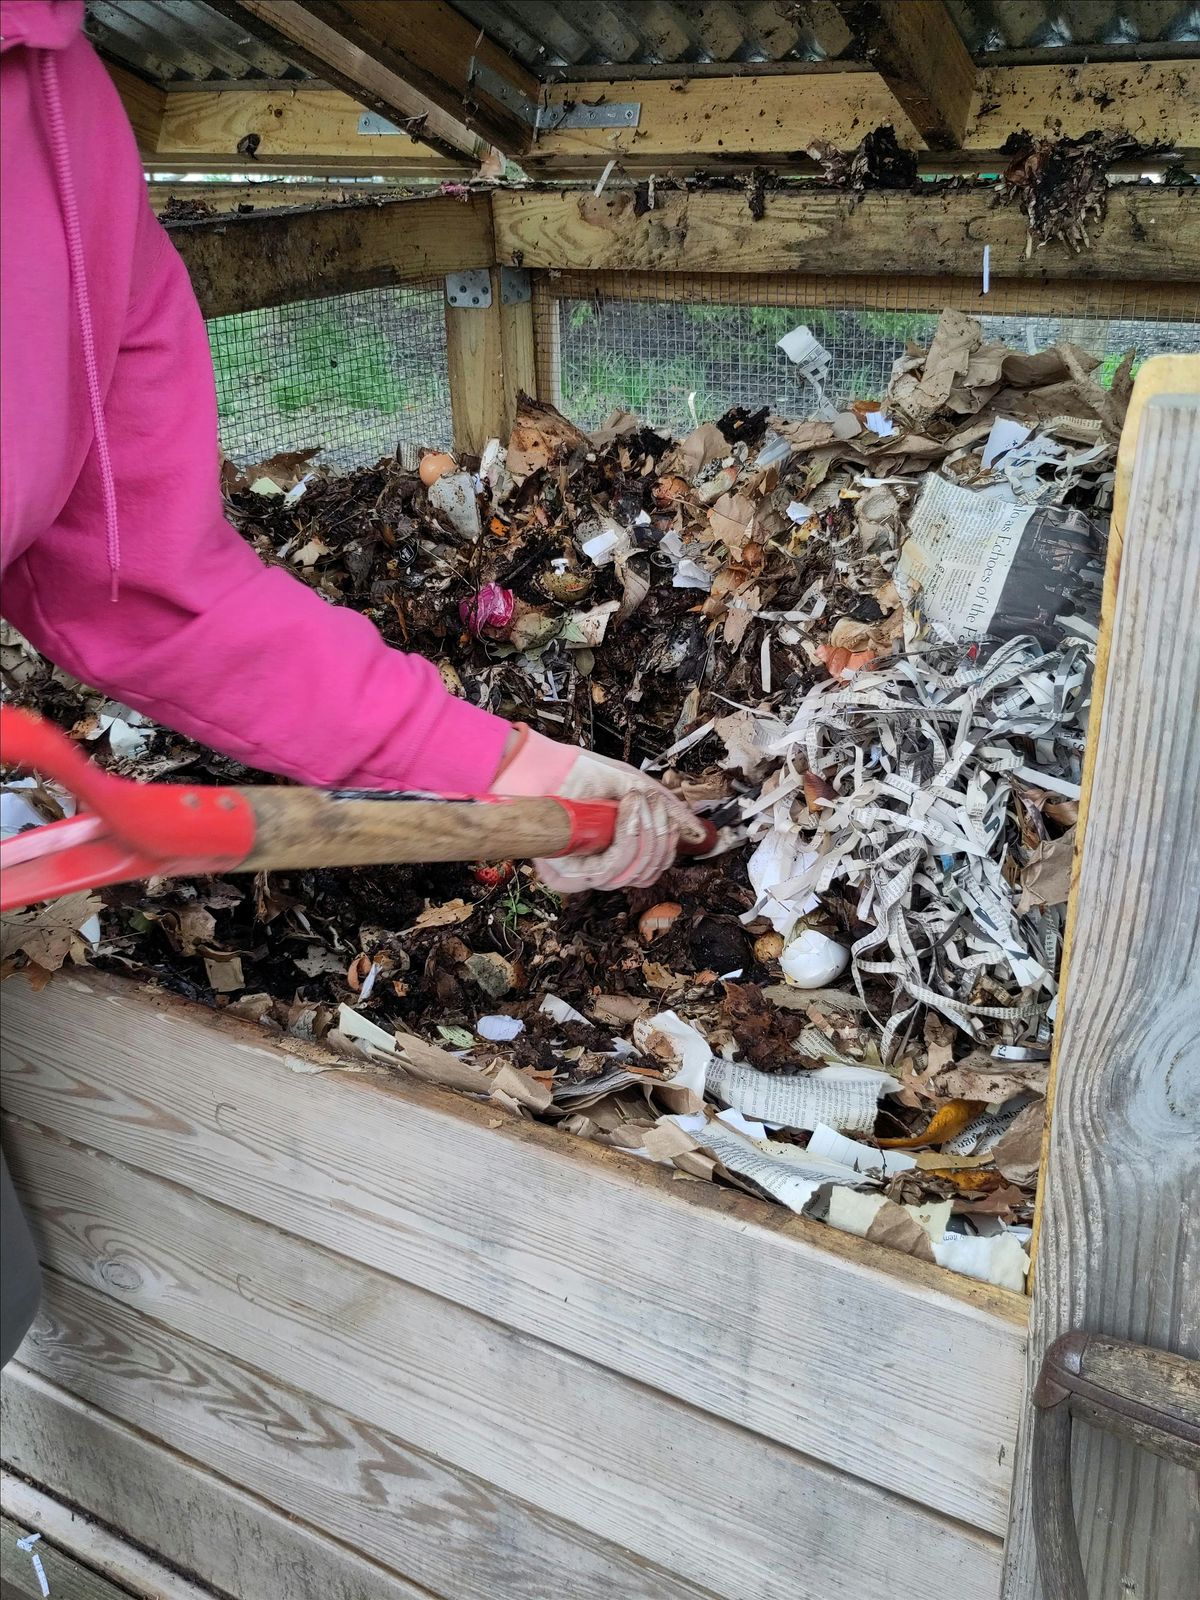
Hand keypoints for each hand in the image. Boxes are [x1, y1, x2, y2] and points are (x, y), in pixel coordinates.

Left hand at [491, 726, 705, 891]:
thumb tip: (696, 834)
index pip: (650, 871)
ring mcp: (581, 877)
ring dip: (644, 832)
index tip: (673, 820)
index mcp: (612, 856)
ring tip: (637, 799)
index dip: (667, 849)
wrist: (544, 766)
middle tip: (654, 804)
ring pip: (632, 874)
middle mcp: (596, 871)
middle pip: (646, 874)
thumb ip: (665, 813)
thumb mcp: (633, 789)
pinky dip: (628, 836)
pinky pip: (612, 870)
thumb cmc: (583, 775)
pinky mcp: (566, 877)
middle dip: (659, 837)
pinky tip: (628, 807)